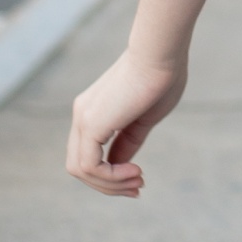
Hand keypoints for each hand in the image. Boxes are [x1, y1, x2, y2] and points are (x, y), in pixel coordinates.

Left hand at [67, 51, 187, 197]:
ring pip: (81, 170)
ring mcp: (83, 118)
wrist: (161, 54)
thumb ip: (129, 140)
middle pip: (80, 166)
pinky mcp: (90, 123)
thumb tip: (120, 165)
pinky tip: (134, 172)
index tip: (139, 178)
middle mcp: (82, 114)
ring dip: (110, 184)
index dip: (112, 174)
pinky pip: (89, 166)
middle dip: (108, 184)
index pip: (90, 153)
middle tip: (137, 188)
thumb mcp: (145, 118)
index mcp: (94, 110)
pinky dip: (110, 177)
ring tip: (138, 181)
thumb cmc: (162, 77)